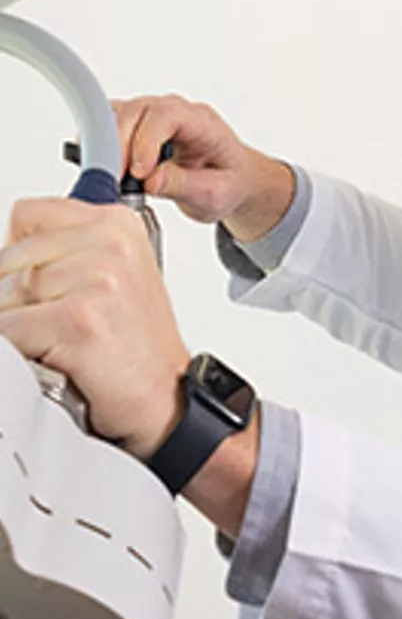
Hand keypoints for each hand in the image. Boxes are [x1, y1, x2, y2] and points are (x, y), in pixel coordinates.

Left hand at [0, 199, 190, 458]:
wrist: (167, 403)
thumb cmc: (139, 351)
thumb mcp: (114, 280)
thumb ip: (67, 254)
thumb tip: (6, 253)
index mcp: (117, 225)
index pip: (27, 216)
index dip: (20, 257)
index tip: (37, 288)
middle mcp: (109, 244)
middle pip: (11, 257)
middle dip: (15, 298)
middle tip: (52, 327)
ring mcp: (96, 279)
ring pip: (5, 294)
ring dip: (19, 328)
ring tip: (58, 344)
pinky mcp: (79, 318)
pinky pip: (10, 329)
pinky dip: (19, 352)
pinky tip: (53, 359)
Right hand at [114, 95, 295, 241]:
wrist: (229, 179)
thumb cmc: (227, 182)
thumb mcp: (215, 194)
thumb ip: (185, 186)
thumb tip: (151, 181)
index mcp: (201, 122)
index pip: (167, 116)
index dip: (147, 141)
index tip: (139, 173)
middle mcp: (174, 111)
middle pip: (137, 111)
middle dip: (120, 145)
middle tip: (115, 181)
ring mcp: (153, 115)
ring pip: (119, 114)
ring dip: (107, 144)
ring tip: (108, 177)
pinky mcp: (136, 126)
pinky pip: (110, 124)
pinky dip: (100, 144)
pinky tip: (102, 168)